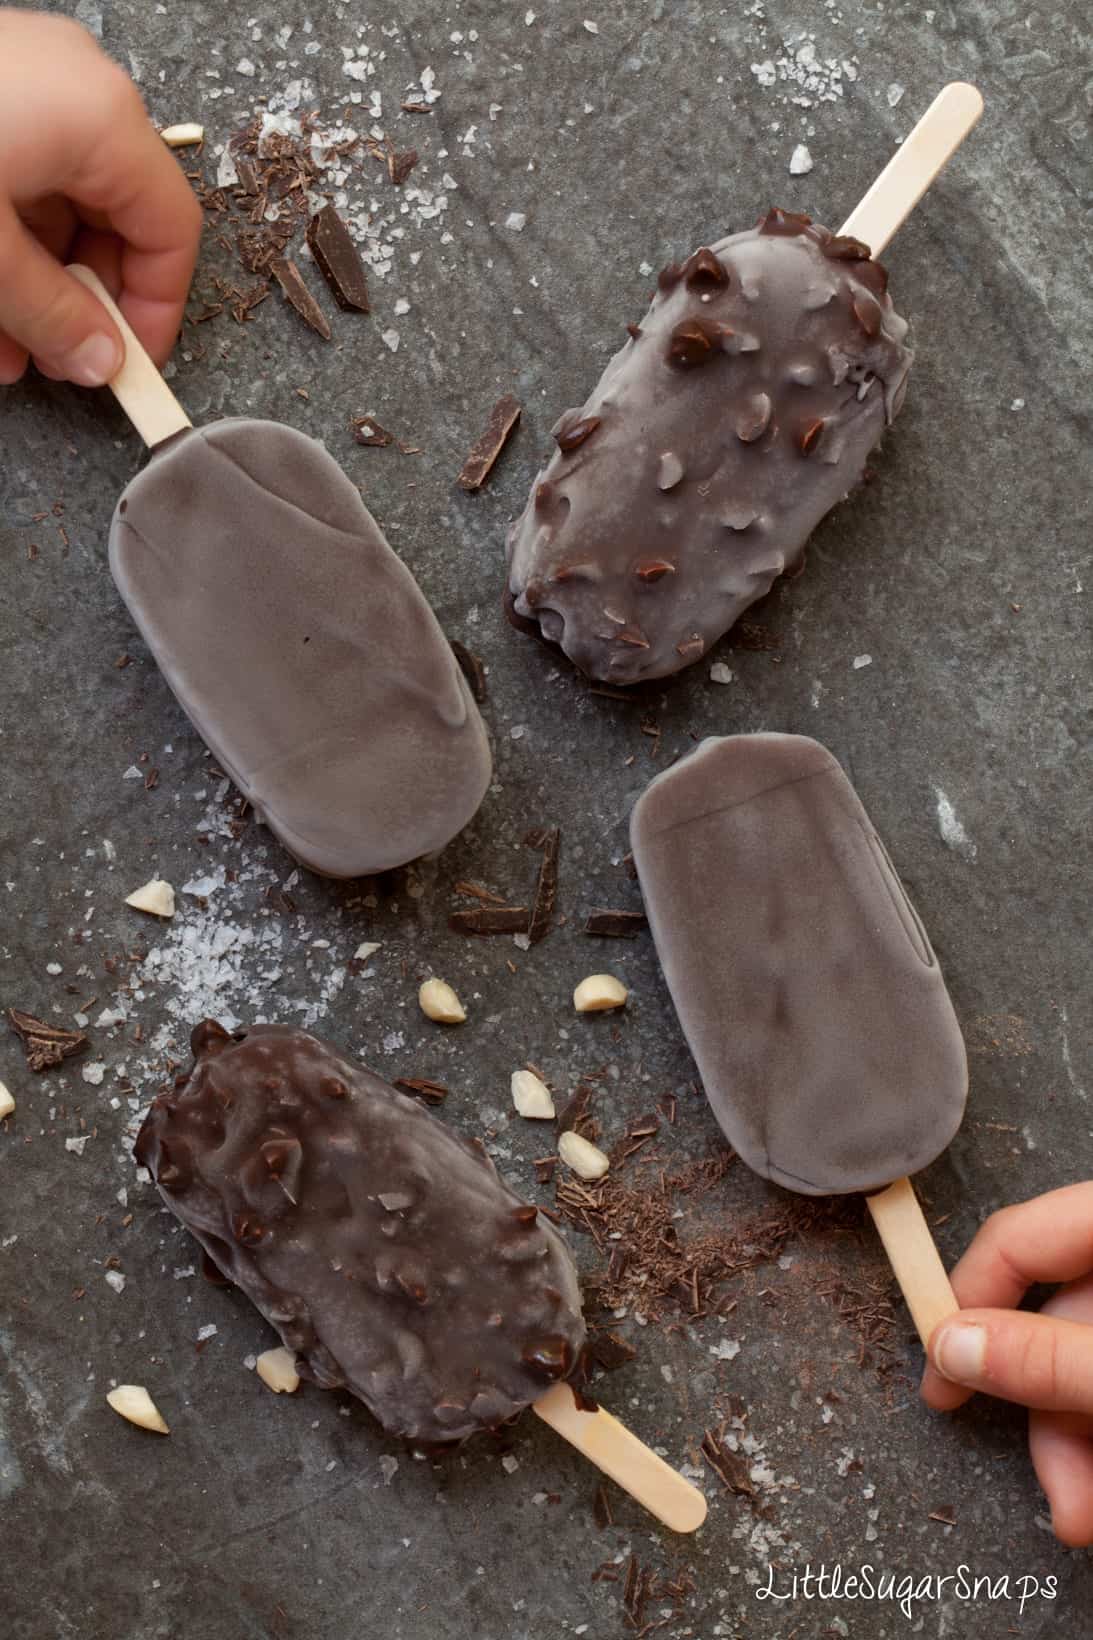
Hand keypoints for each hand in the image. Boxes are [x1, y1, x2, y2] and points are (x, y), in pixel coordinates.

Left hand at [0, 9, 200, 385]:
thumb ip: (51, 316)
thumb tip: (97, 359)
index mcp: (99, 121)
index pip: (169, 229)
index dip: (155, 310)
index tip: (128, 366)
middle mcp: (74, 89)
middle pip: (113, 217)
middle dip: (84, 301)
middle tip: (59, 362)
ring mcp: (23, 80)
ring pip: (56, 203)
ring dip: (37, 284)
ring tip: (4, 348)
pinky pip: (14, 174)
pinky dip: (3, 240)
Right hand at [921, 1182, 1092, 1546]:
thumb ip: (1047, 1359)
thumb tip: (954, 1346)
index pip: (1019, 1236)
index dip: (968, 1300)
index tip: (939, 1369)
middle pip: (1055, 1318)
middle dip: (1041, 1414)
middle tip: (1046, 1485)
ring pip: (1083, 1362)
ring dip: (1071, 1444)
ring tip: (1081, 1515)